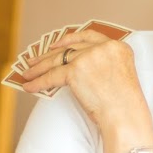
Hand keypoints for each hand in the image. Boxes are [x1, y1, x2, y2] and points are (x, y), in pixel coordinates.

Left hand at [21, 33, 151, 135]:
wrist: (125, 116)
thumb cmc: (125, 104)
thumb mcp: (120, 74)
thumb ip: (103, 64)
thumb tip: (76, 68)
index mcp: (118, 46)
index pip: (89, 36)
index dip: (70, 39)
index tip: (57, 44)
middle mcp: (104, 47)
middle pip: (70, 48)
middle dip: (49, 55)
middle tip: (35, 60)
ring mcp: (89, 57)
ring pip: (58, 60)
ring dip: (39, 68)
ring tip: (27, 74)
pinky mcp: (76, 70)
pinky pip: (52, 76)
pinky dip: (38, 82)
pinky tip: (29, 86)